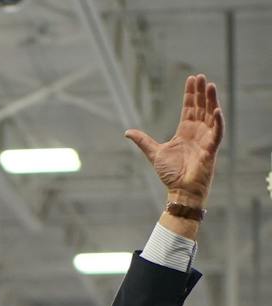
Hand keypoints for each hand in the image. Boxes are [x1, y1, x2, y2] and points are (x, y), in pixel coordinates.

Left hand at [125, 74, 223, 204]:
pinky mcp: (211, 149)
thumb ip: (142, 141)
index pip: (189, 108)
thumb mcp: (154, 152)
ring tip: (210, 86)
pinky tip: (216, 109)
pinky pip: (217, 132)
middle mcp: (197, 132)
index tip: (191, 79)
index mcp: (185, 131)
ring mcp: (205, 139)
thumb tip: (127, 132)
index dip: (190, 94)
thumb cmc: (170, 174)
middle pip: (200, 107)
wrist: (179, 190)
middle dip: (201, 92)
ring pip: (211, 115)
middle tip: (201, 76)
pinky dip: (218, 121)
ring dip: (211, 101)